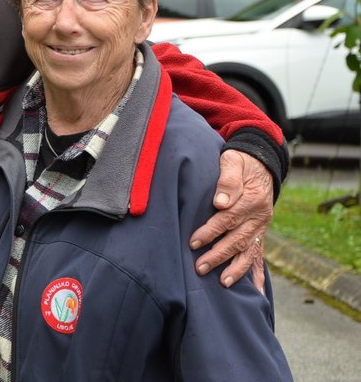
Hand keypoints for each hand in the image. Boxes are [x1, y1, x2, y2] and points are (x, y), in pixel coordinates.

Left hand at [189, 149, 272, 291]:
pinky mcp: (260, 233)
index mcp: (252, 199)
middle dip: (218, 255)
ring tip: (223, 284)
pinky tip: (257, 293)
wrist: (261, 164)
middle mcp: (259, 216)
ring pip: (249, 251)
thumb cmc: (240, 162)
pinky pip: (260, 256)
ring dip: (236, 269)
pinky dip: (258, 274)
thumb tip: (220, 201)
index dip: (211, 231)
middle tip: (200, 267)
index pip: (228, 219)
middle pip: (237, 239)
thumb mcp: (233, 161)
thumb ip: (228, 179)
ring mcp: (262, 227)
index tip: (193, 242)